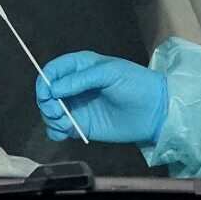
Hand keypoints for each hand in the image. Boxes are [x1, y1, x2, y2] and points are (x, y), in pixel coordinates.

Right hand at [35, 51, 167, 143]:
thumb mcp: (110, 73)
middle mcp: (75, 86)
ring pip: (50, 111)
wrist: (155, 111)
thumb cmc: (136, 84)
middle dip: (46, 103)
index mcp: (81, 66)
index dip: (45, 81)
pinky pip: (59, 129)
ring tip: (66, 124)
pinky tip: (64, 133)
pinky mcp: (82, 125)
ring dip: (51, 118)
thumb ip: (81, 79)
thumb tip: (53, 89)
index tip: (47, 94)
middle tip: (58, 112)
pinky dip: (56, 132)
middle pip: (47, 92)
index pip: (53, 70)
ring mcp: (77, 106)